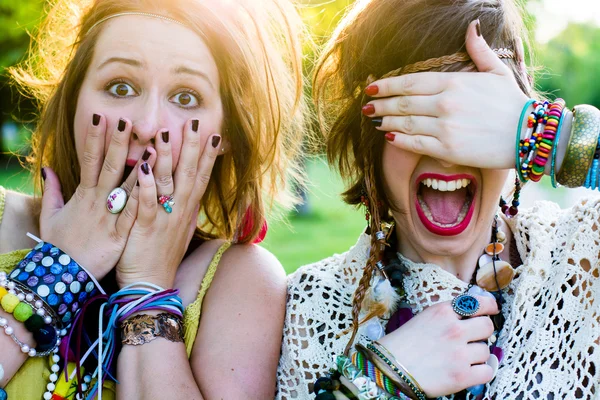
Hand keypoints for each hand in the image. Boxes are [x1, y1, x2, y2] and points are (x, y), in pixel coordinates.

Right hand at [40, 115, 146, 279]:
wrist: (64, 278)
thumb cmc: (60, 247)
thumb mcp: (51, 217)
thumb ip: (52, 191)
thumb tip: (48, 168)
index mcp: (83, 195)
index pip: (89, 160)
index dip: (95, 138)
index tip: (101, 117)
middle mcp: (97, 203)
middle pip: (109, 168)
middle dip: (118, 143)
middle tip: (127, 120)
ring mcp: (110, 218)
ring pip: (128, 188)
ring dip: (141, 167)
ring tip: (155, 146)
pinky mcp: (120, 235)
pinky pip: (134, 214)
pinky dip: (144, 199)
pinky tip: (156, 186)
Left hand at [116, 119, 220, 288]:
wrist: (151, 286)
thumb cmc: (160, 257)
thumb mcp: (176, 230)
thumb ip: (180, 209)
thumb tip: (188, 194)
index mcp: (186, 211)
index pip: (201, 178)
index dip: (208, 157)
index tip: (214, 136)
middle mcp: (179, 211)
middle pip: (189, 174)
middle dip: (192, 147)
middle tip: (195, 123)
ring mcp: (164, 218)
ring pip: (168, 182)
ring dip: (169, 156)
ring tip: (169, 132)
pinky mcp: (145, 227)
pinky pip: (147, 202)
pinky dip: (146, 184)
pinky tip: (144, 166)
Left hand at [365, 19, 529, 168]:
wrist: (529, 135)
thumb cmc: (512, 104)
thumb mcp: (496, 71)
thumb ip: (478, 50)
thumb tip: (471, 26)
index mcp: (454, 83)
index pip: (411, 82)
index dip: (388, 85)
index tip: (372, 87)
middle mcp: (445, 103)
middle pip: (403, 102)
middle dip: (381, 104)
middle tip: (367, 107)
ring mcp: (445, 127)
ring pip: (405, 123)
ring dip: (386, 121)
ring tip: (374, 121)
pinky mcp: (448, 149)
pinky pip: (415, 143)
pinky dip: (398, 140)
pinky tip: (389, 136)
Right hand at [378, 295, 498, 397]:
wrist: (389, 368)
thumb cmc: (403, 344)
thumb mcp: (425, 318)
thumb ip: (448, 314)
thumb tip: (473, 314)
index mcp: (443, 312)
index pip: (478, 303)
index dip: (489, 307)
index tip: (492, 310)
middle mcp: (454, 330)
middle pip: (487, 326)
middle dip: (482, 333)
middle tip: (472, 339)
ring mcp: (459, 353)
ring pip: (486, 351)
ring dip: (477, 355)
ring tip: (460, 358)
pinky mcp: (462, 376)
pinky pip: (487, 372)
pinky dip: (480, 372)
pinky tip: (470, 371)